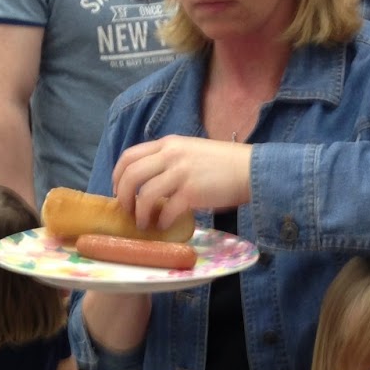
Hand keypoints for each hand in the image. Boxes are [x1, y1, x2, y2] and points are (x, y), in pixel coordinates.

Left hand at [111, 136, 252, 230]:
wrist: (251, 169)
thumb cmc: (224, 164)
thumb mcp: (191, 151)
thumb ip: (169, 160)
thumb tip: (149, 182)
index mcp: (168, 144)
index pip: (129, 156)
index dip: (118, 176)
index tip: (119, 191)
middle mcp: (171, 155)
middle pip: (131, 175)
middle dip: (123, 197)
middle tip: (127, 210)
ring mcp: (181, 173)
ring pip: (145, 194)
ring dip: (140, 213)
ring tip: (143, 223)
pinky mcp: (193, 192)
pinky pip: (167, 209)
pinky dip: (161, 221)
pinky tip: (164, 226)